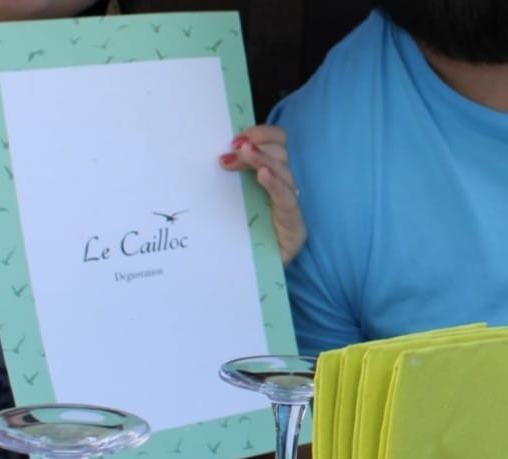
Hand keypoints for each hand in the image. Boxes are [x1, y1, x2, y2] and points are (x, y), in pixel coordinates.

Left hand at [219, 125, 305, 265]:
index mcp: (271, 176)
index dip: (260, 132)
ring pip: (284, 170)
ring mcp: (290, 206)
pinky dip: (275, 184)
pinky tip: (263, 175)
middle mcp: (284, 187)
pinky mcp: (295, 227)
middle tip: (232, 151)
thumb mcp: (230, 203)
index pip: (276, 141)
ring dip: (261, 159)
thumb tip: (212, 156)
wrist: (253, 276)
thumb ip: (228, 179)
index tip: (234, 138)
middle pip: (281, 151)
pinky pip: (287, 200)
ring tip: (244, 154)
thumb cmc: (241, 239)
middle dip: (255, 146)